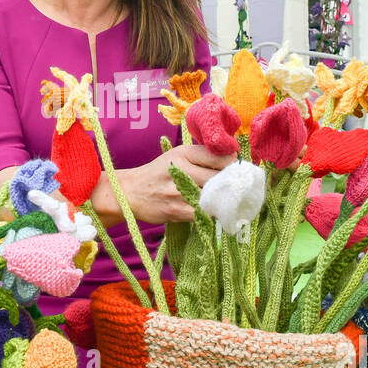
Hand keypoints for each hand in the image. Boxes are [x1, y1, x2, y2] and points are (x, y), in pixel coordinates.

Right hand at [94, 143, 236, 224]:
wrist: (129, 192)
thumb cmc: (159, 173)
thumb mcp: (177, 156)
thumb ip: (203, 156)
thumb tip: (234, 160)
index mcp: (184, 153)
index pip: (219, 157)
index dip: (233, 166)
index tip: (238, 172)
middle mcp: (181, 169)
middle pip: (219, 178)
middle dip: (232, 186)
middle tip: (239, 191)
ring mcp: (177, 191)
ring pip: (212, 197)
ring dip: (224, 202)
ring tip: (230, 204)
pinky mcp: (175, 210)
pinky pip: (202, 214)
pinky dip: (211, 215)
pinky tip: (215, 214)